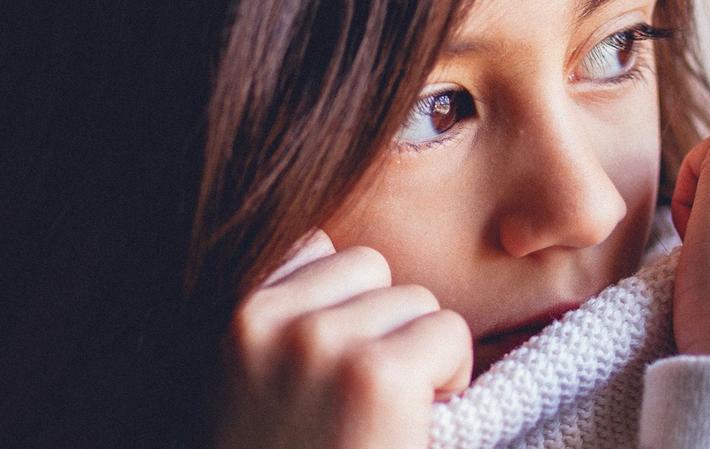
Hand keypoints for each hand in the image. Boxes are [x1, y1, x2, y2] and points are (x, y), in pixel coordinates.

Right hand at [215, 230, 471, 448]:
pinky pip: (448, 333)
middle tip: (367, 397)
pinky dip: (450, 376)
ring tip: (387, 412)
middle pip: (371, 268)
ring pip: (416, 299)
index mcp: (232, 320)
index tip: (341, 363)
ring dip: (418, 350)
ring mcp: (320, 343)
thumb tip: (331, 252)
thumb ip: (284, 321)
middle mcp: (266, 321)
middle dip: (385, 324)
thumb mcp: (255, 381)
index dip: (346, 303)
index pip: (315, 249)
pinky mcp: (377, 375)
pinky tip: (413, 422)